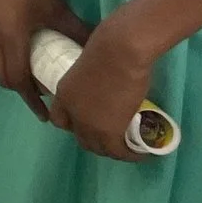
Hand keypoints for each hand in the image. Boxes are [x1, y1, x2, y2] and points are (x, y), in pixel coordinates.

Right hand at [0, 0, 88, 117]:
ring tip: (26, 75)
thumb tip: (99, 47)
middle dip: (22, 89)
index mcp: (12, 42)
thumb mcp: (57, 8)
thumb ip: (76, 30)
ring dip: (7, 75)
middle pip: (4, 78)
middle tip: (42, 93)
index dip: (32, 100)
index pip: (19, 82)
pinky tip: (5, 53)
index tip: (46, 114)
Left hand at [48, 18, 153, 162]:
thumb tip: (107, 78)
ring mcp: (89, 124)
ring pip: (99, 149)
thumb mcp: (89, 65)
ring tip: (129, 148)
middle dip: (96, 141)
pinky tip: (142, 153)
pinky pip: (119, 152)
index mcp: (63, 94)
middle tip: (113, 137)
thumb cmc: (108, 47)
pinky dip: (130, 155)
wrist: (119, 51)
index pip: (59, 120)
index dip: (74, 125)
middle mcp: (72, 112)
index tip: (88, 123)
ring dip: (114, 151)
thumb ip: (91, 78)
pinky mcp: (109, 132)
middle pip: (81, 138)